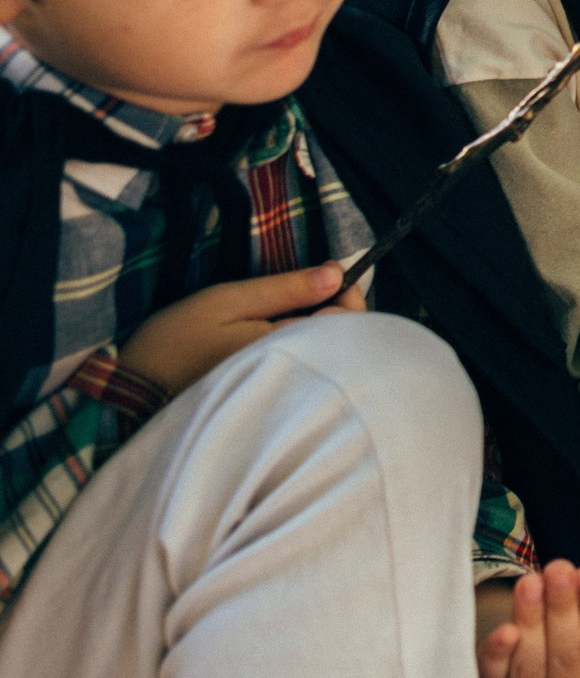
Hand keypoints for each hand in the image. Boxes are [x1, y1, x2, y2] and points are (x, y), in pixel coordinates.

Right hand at [118, 263, 361, 396]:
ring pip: (329, 359)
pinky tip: (283, 338)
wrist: (131, 397)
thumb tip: (337, 274)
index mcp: (288, 351)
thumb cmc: (175, 344)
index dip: (349, 294)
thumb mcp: (226, 303)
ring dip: (324, 332)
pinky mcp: (271, 403)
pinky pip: (308, 373)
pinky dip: (307, 351)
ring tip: (297, 310)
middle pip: (346, 344)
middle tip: (317, 287)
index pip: (347, 323)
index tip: (335, 274)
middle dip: (341, 313)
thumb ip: (284, 290)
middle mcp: (295, 380)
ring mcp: (286, 395)